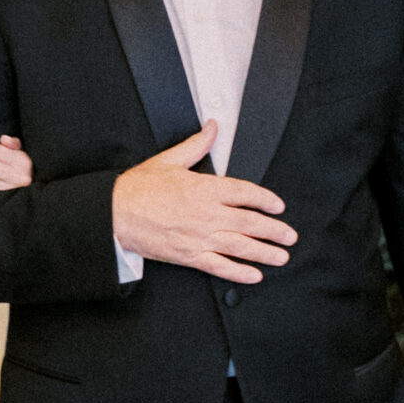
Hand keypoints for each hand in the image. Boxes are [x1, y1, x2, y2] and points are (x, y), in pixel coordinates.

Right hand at [111, 126, 295, 280]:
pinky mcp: (189, 256)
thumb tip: (212, 127)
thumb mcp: (169, 160)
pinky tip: (254, 275)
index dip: (266, 200)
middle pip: (251, 223)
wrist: (114, 213)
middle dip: (274, 231)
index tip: (278, 206)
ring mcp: (200, 237)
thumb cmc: (138, 188)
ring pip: (241, 246)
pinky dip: (239, 272)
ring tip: (281, 257)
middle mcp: (208, 214)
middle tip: (289, 236)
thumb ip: (197, 145)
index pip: (246, 193)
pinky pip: (220, 267)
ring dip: (265, 253)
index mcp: (205, 188)